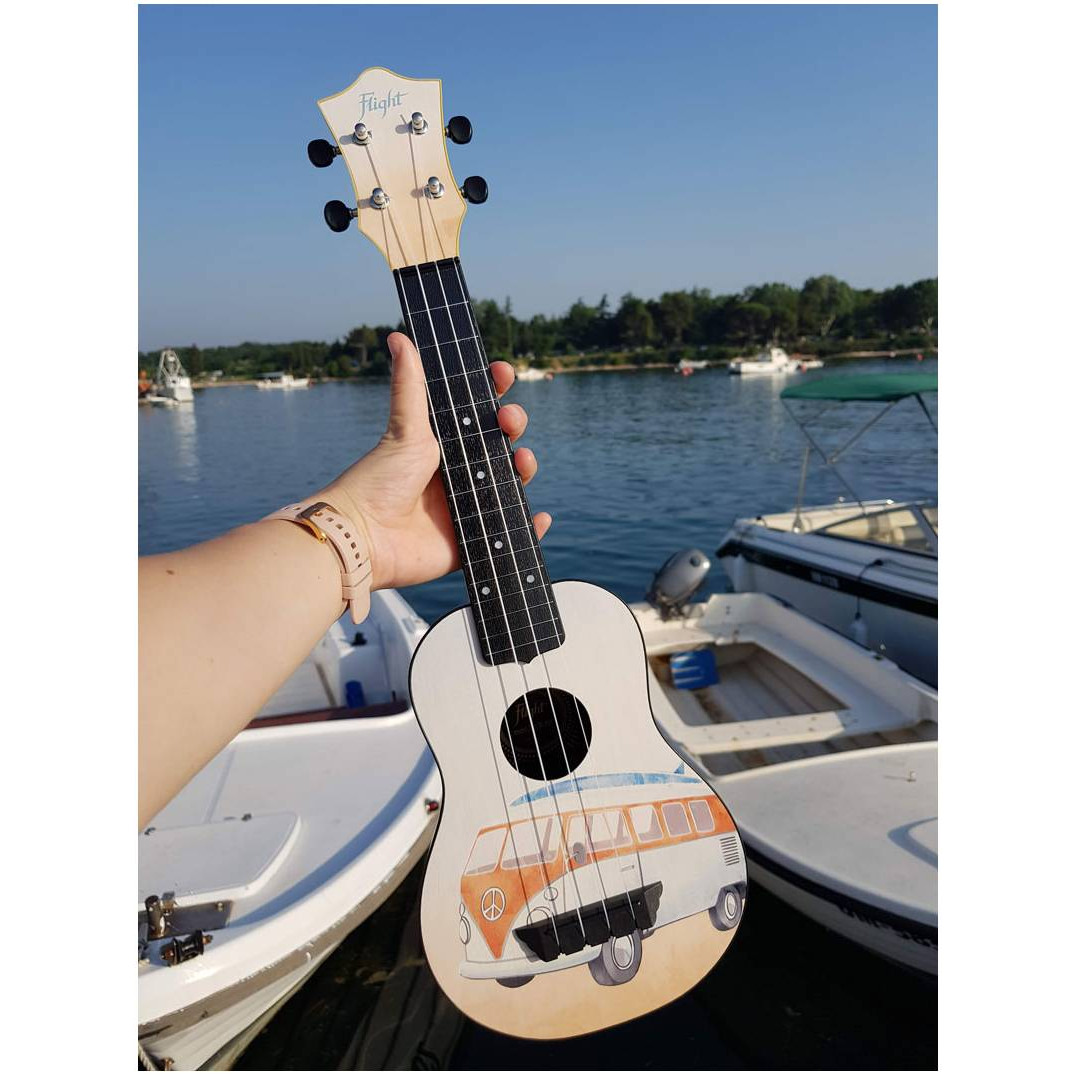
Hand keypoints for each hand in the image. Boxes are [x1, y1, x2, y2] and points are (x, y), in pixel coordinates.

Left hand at [319, 332, 551, 589]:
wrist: (363, 537)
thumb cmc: (377, 480)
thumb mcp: (402, 430)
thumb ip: (409, 386)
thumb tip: (399, 337)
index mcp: (442, 444)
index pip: (477, 413)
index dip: (494, 392)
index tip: (502, 372)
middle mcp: (457, 473)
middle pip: (500, 445)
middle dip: (513, 426)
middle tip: (508, 421)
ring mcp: (466, 507)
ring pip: (510, 485)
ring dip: (525, 469)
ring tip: (523, 461)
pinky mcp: (470, 542)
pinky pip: (509, 535)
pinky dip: (531, 527)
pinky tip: (541, 517)